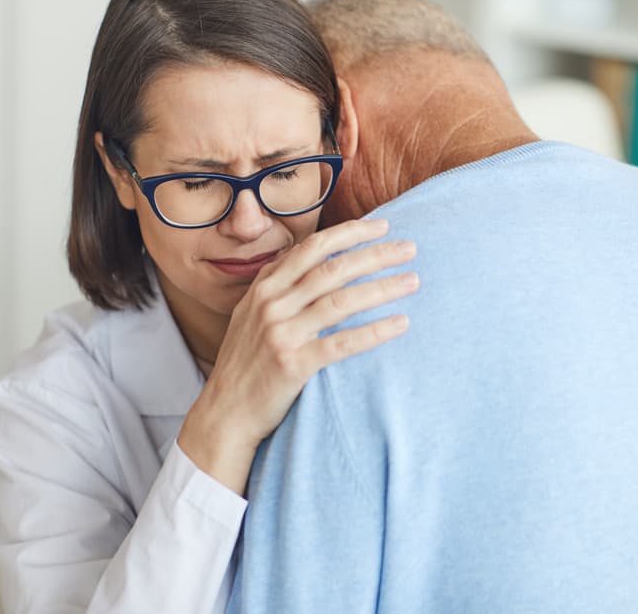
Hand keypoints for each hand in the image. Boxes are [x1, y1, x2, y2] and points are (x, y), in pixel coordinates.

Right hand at [179, 218, 418, 493]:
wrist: (225, 412)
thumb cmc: (246, 362)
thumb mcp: (251, 313)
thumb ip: (279, 285)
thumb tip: (311, 255)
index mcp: (265, 287)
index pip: (313, 247)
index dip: (350, 232)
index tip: (382, 226)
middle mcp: (272, 304)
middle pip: (333, 269)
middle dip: (375, 254)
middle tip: (410, 249)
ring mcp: (281, 333)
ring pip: (341, 301)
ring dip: (382, 288)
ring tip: (413, 281)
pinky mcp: (293, 364)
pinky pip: (342, 343)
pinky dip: (375, 332)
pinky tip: (401, 324)